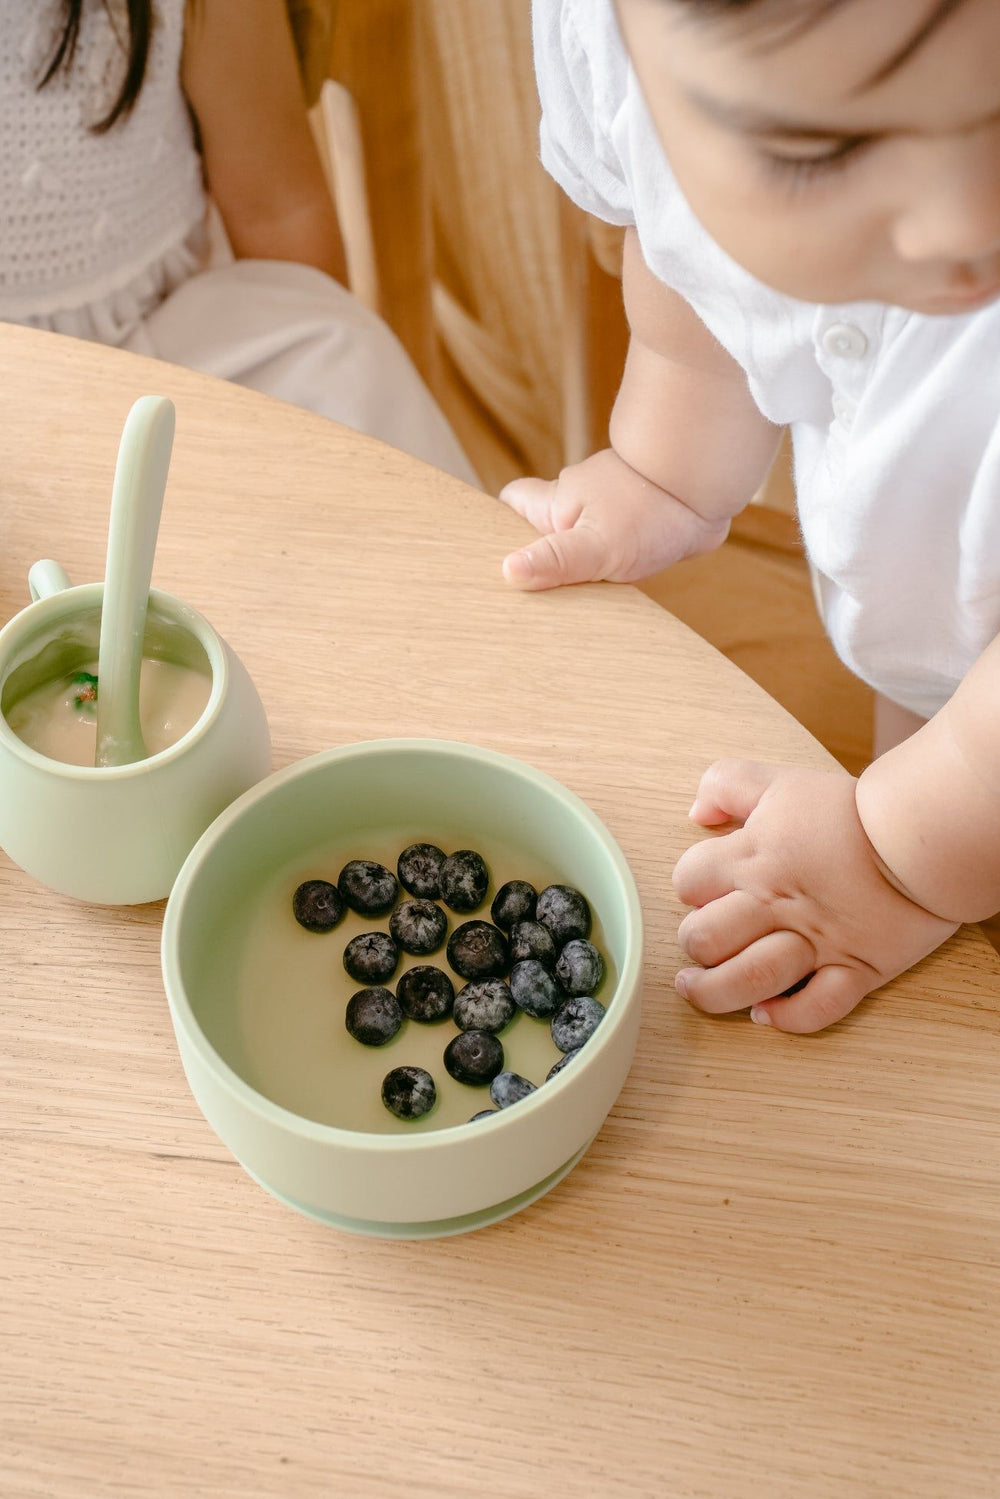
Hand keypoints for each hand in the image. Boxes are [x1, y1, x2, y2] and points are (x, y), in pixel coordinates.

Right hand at [498, 448, 728, 590]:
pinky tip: (612, 594)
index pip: (511, 504)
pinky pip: (609, 551)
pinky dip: (607, 570)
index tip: (494, 559)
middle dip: (538, 558)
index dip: (499, 525)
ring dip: (576, 568)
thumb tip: (507, 572)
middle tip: (532, 598)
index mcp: (554, 504)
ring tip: (572, 607)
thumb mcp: (597, 544)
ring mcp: (606, 514)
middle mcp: (575, 505)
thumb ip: (555, 560)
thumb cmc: (651, 509)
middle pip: (540, 528)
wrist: (707, 488)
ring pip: (576, 540)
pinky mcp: (635, 527)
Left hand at [672, 760, 958, 1032]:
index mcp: (754, 857)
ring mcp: (816, 941)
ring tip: (701, 988)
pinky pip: (815, 1009)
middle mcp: (777, 904)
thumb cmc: (851, 810)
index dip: (689, 888)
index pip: (689, 880)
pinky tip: (765, 1013)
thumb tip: (698, 811)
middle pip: (706, 938)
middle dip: (692, 946)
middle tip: (699, 947)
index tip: (702, 894)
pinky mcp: (856, 969)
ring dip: (714, 993)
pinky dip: (786, 1018)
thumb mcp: (780, 782)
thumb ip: (729, 784)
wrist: (923, 834)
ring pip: (749, 980)